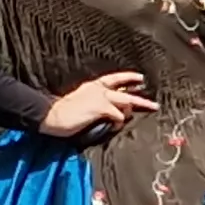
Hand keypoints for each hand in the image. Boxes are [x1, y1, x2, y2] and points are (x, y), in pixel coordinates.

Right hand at [40, 71, 156, 139]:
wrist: (51, 115)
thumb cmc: (61, 113)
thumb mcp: (79, 102)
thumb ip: (93, 104)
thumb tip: (108, 113)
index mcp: (92, 86)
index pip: (114, 78)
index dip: (128, 77)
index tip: (140, 79)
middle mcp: (98, 89)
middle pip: (126, 92)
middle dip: (141, 99)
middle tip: (154, 105)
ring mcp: (101, 97)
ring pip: (126, 102)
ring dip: (134, 110)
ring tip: (139, 115)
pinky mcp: (101, 107)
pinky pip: (118, 116)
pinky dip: (119, 123)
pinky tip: (115, 126)